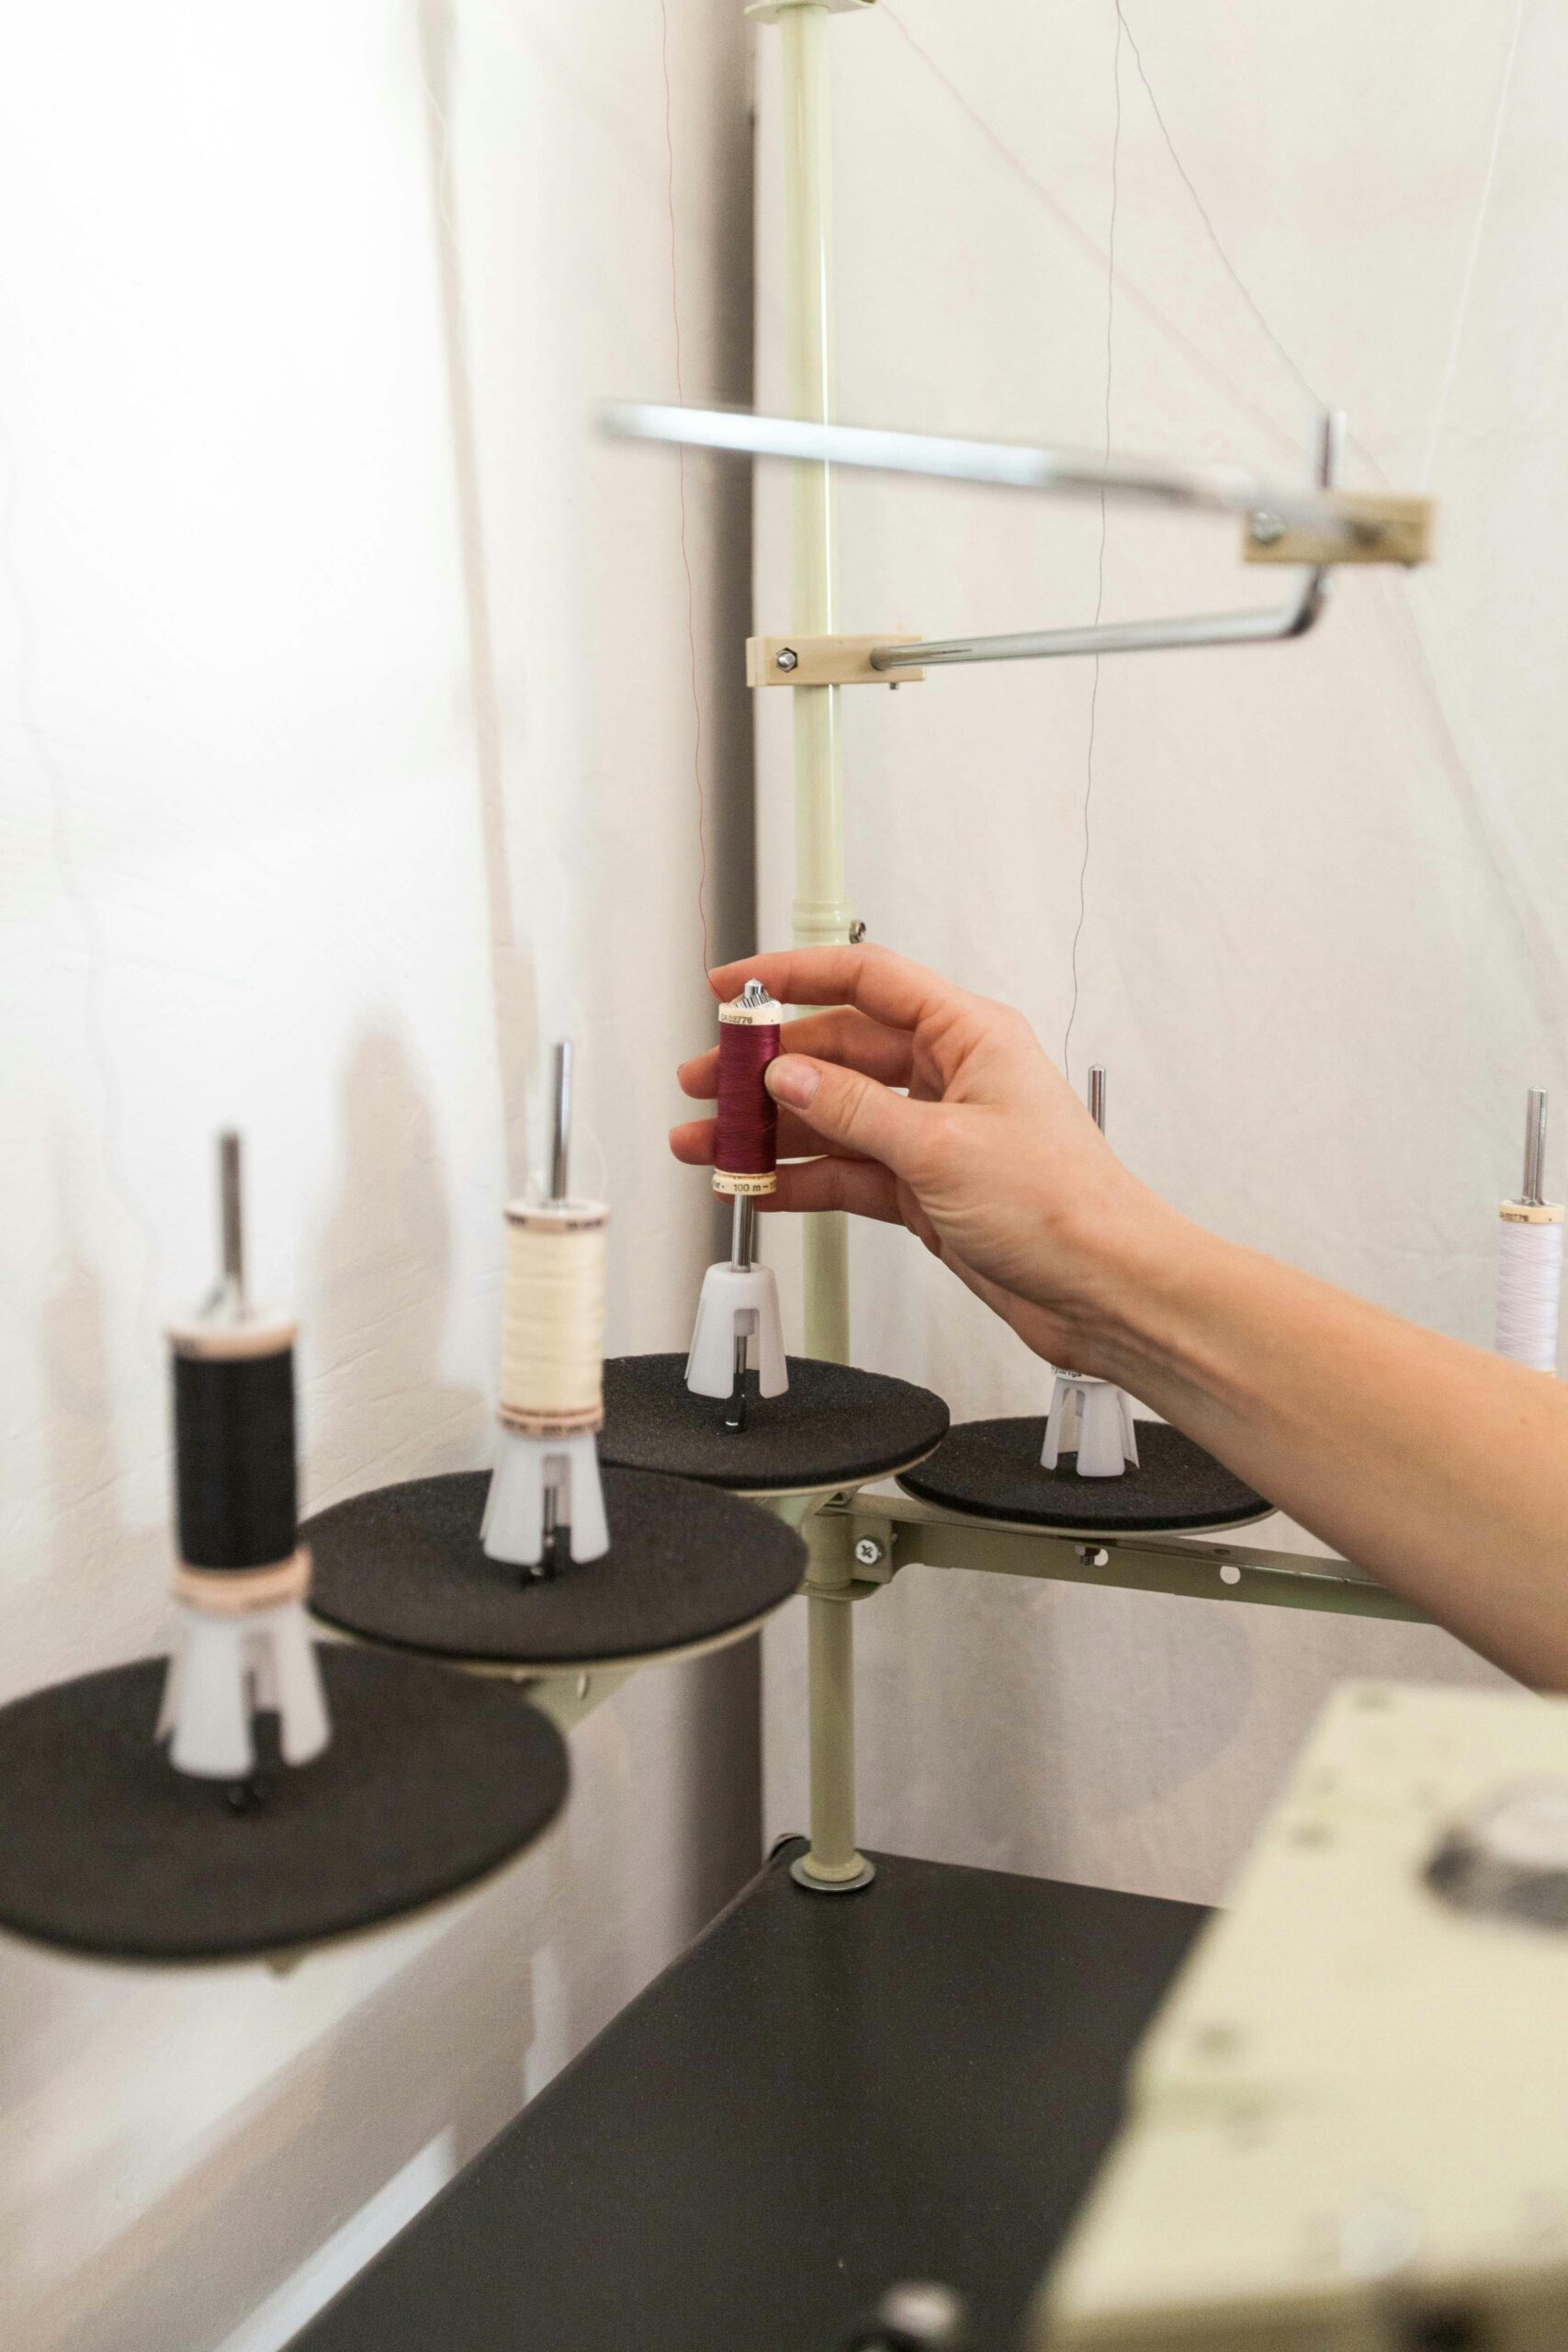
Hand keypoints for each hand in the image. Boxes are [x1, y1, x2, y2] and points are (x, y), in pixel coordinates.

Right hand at [671, 945, 1173, 1370]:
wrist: (1106, 1289)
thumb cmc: (1064, 1207)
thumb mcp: (941, 1148)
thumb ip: (854, 1109)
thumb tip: (789, 1076)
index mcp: (968, 1035)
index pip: (866, 982)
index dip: (792, 976)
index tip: (730, 988)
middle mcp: (950, 1076)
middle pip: (838, 1052)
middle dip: (766, 1069)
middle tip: (707, 1084)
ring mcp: (935, 1135)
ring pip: (835, 1117)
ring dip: (772, 1132)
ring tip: (710, 1144)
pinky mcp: (926, 1190)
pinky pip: (848, 1172)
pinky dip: (802, 1179)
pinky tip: (758, 1187)